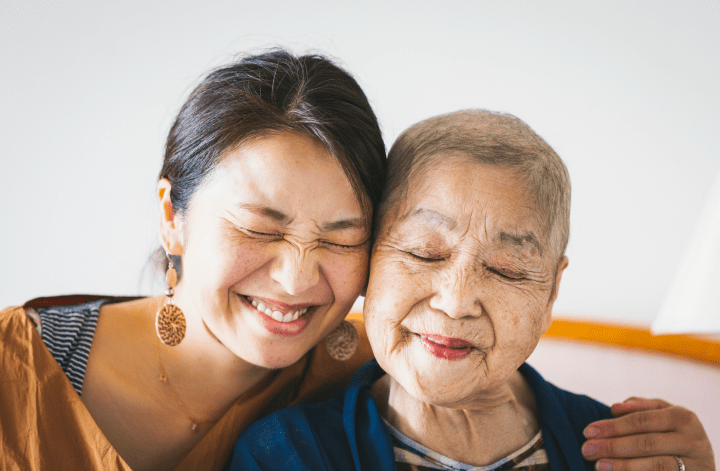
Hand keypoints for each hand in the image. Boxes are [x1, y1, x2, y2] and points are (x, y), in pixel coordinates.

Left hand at [581, 397, 714, 470]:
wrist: (702, 460)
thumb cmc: (675, 432)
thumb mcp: (663, 415)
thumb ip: (640, 408)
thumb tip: (614, 408)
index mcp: (682, 417)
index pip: (641, 420)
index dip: (613, 426)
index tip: (588, 431)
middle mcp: (693, 440)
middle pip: (646, 443)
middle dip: (612, 446)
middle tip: (587, 450)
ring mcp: (696, 464)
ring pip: (656, 465)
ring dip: (624, 466)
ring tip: (598, 466)